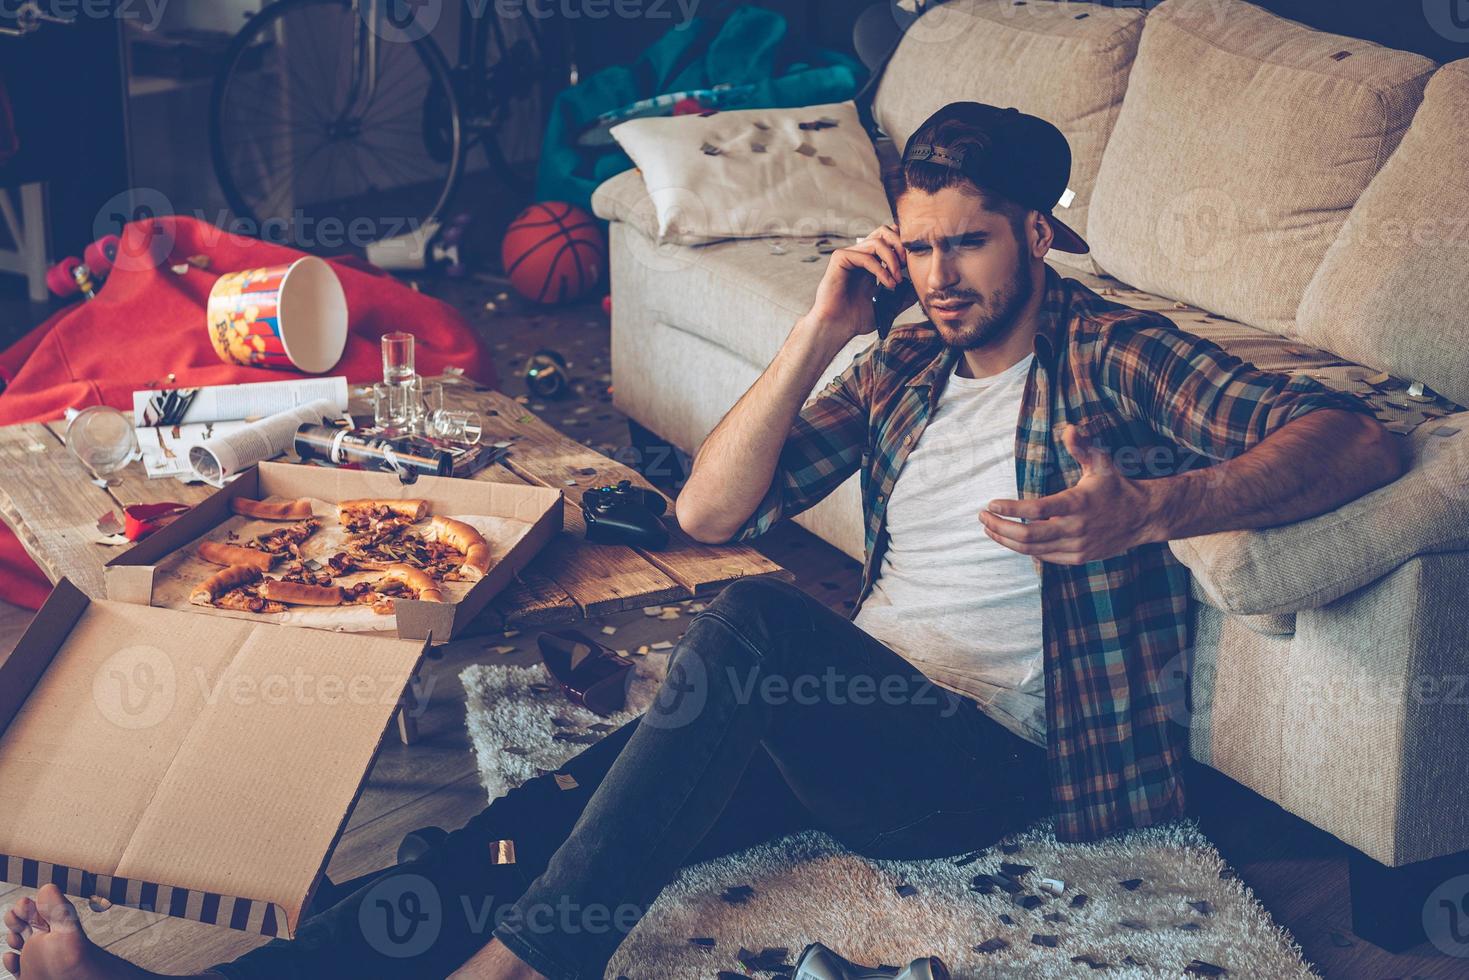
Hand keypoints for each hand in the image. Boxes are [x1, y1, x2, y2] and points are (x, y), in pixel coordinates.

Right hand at [801, 224, 907, 345]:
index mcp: (870, 261)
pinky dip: (880, 269)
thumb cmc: (857, 319)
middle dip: (900, 245)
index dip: (903, 247)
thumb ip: (903, 294)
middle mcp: (860, 255)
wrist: (837, 328)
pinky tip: (888, 284)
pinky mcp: (840, 259)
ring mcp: (849, 255)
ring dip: (893, 260)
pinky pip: (866, 256)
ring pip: (878, 241)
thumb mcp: (888, 305)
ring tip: (897, 280)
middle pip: (884, 231)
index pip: (889, 239)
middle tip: (907, 265)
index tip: (911, 267)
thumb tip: (919, 285)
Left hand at [979, 424, 1158, 564]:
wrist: (1143, 518)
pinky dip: (1025, 549)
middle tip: (983, 517)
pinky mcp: (1078, 558)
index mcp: (1077, 503)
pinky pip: (1044, 557)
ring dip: (1006, 540)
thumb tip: (1070, 427)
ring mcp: (1077, 547)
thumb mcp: (1101, 463)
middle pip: (1028, 535)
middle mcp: (1076, 528)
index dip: (1011, 509)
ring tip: (989, 528)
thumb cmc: (1116, 486)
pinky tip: (1011, 538)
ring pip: (1032, 550)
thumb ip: (1082, 446)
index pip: (1036, 510)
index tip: (991, 503)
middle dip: (1000, 528)